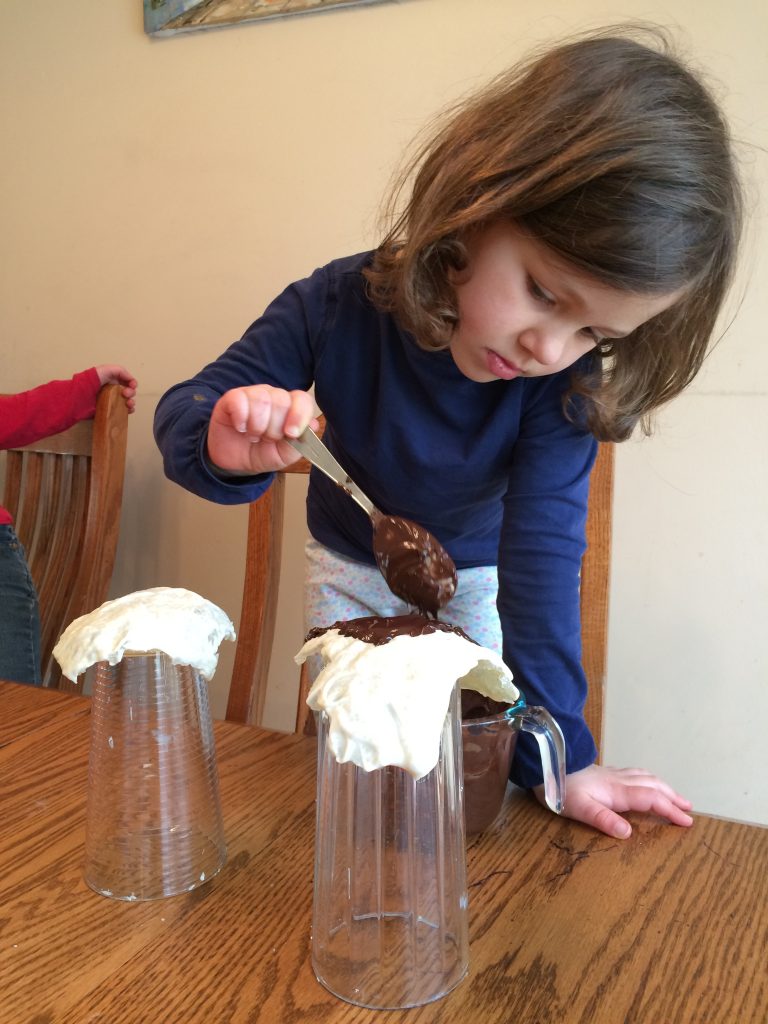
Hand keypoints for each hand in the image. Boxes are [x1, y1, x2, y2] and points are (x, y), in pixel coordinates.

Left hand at [95, 364, 137, 412]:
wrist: (81, 396)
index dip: (132, 383)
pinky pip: (124, 411)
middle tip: (125, 394)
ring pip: (128, 401)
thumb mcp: (107, 369)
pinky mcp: (111, 410)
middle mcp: (114, 390)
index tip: (132, 386)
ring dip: (132, 402)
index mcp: (114, 380)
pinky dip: (129, 410)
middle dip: (131, 392)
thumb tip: (131, 381)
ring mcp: (113, 401)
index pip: (128, 381)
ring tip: (127, 404)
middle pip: (130, 391)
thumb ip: (121, 371)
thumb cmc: (93, 380)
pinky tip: (128, 410)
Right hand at [207, 384, 316, 474]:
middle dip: (274, 428)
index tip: (291, 434)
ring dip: (257, 426)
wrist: (236, 462)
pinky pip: (239, 400)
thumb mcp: (285, 455)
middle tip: (267, 439)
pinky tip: (240, 428)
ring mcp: (252, 395)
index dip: (299, 415)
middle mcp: (273, 397)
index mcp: (291, 408)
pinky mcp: (232, 398)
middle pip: (281, 401)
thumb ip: (301, 442)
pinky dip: (241, 419)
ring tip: (253, 436)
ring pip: (261, 400)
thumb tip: (313, 425)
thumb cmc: (262, 453)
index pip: (302, 399)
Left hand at [536, 763, 693, 838]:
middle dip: (673, 797)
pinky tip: (647, 781)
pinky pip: (636, 773)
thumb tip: (628, 834)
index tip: (687, 821)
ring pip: (646, 776)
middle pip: (654, 785)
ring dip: (664, 786)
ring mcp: (613, 773)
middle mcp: (620, 779)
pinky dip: (650, 778)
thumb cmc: (561, 790)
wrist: (547, 765)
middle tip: (689, 809)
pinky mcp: (606, 771)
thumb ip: (603, 820)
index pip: (652, 799)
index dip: (670, 810)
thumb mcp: (579, 809)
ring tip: (675, 796)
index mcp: (617, 791)